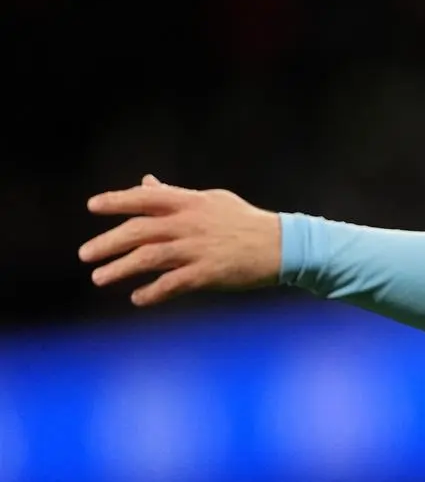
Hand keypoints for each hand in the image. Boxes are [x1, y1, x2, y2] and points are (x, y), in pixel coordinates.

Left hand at [79, 175, 281, 305]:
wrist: (282, 246)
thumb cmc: (245, 221)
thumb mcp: (212, 200)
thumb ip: (177, 194)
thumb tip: (146, 183)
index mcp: (190, 202)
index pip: (145, 198)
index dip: (117, 201)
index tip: (93, 206)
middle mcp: (190, 223)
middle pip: (139, 231)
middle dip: (108, 242)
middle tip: (85, 255)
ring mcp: (198, 249)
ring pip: (149, 257)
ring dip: (121, 268)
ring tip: (100, 278)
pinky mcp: (208, 273)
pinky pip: (172, 283)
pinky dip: (152, 292)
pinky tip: (137, 298)